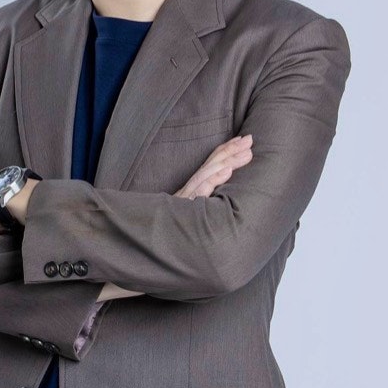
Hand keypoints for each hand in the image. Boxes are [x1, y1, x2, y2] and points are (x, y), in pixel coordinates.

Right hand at [99, 134, 252, 301]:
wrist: (137, 248)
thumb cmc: (164, 236)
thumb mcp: (185, 218)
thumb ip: (195, 204)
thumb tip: (214, 196)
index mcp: (188, 192)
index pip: (208, 167)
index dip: (224, 153)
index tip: (241, 141)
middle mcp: (186, 193)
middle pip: (210, 167)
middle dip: (230, 152)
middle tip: (250, 140)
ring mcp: (184, 200)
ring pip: (207, 175)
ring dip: (227, 161)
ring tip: (244, 151)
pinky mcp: (181, 209)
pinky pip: (199, 192)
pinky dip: (213, 180)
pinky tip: (226, 172)